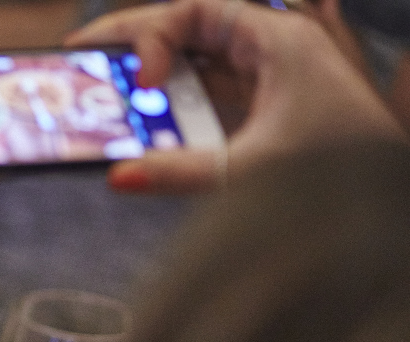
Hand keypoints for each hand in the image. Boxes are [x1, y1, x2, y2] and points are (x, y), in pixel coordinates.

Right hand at [68, 0, 405, 193]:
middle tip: (82, 60)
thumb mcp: (254, 172)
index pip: (196, 12)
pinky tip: (147, 134)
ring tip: (105, 98)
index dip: (153, 36)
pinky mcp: (264, 118)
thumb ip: (181, 174)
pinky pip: (208, 103)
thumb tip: (119, 176)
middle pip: (189, 33)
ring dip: (153, 85)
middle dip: (135, 48)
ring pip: (196, 69)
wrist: (391, 202)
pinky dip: (173, 114)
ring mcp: (267, 86)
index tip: (137, 80)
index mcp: (278, 43)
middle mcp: (271, 54)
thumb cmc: (343, 175)